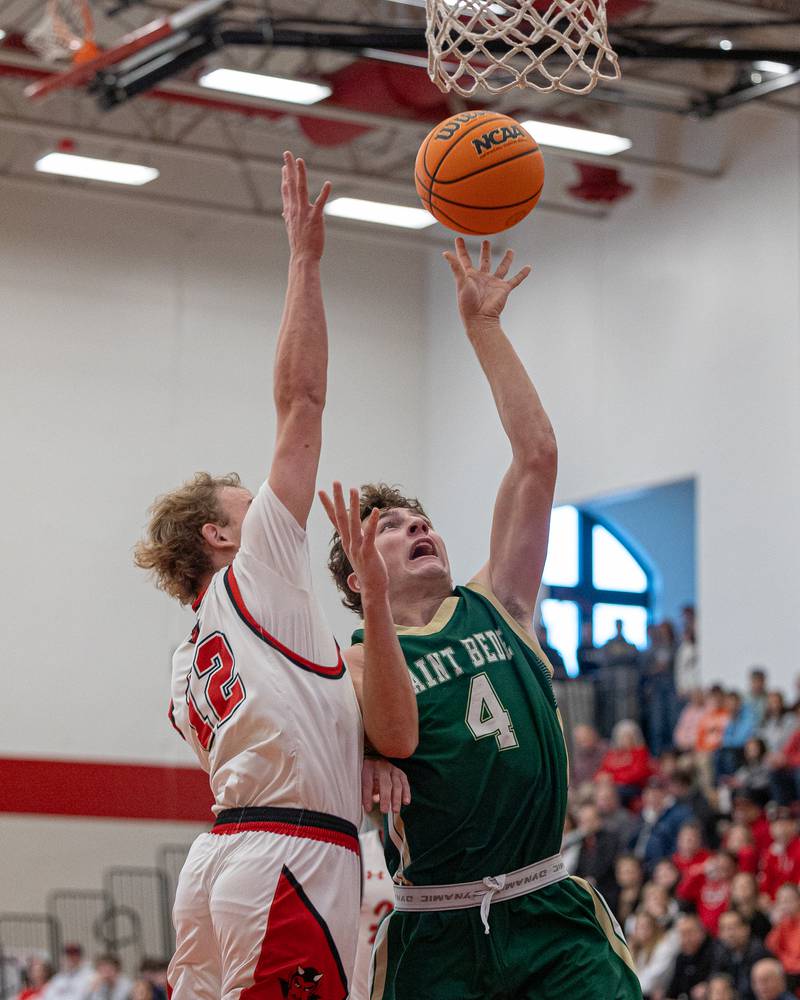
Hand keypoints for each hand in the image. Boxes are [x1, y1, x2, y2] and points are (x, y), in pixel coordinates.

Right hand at [281, 150, 330, 260]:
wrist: (303, 257)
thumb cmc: (299, 245)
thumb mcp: (291, 228)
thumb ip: (289, 216)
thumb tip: (284, 211)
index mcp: (290, 211)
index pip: (286, 190)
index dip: (285, 177)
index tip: (285, 165)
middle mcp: (295, 209)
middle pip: (290, 184)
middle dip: (288, 168)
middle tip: (286, 153)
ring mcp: (304, 212)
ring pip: (301, 189)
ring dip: (300, 174)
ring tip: (299, 160)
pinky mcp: (315, 218)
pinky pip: (320, 203)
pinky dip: (324, 193)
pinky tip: (328, 183)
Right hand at [319, 482, 388, 601]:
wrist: (372, 590)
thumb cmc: (369, 572)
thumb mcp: (361, 554)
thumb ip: (358, 544)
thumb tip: (357, 538)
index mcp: (347, 542)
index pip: (335, 520)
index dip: (328, 505)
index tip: (321, 491)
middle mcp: (349, 543)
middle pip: (341, 517)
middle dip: (338, 499)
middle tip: (335, 482)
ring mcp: (357, 548)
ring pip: (353, 523)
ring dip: (353, 505)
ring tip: (353, 489)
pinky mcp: (368, 553)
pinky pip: (370, 535)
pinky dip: (372, 522)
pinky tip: (376, 510)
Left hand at [361, 757, 410, 812]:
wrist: (376, 760)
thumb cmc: (368, 774)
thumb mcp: (362, 779)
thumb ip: (365, 791)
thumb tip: (369, 805)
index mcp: (368, 767)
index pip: (368, 783)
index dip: (368, 796)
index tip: (368, 808)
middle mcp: (382, 766)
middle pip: (385, 783)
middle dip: (385, 798)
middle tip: (384, 810)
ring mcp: (393, 769)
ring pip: (397, 784)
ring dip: (397, 798)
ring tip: (395, 810)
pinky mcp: (400, 773)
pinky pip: (405, 783)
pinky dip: (406, 793)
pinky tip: (406, 802)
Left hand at [442, 237, 530, 325]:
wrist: (480, 319)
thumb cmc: (468, 303)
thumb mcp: (461, 282)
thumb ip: (455, 266)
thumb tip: (445, 253)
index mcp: (470, 276)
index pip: (464, 259)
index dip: (461, 249)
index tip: (458, 238)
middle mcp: (482, 278)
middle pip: (484, 261)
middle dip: (485, 251)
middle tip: (485, 241)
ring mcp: (494, 283)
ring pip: (502, 268)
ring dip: (507, 259)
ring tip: (510, 250)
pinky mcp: (504, 289)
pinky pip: (515, 280)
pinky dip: (522, 274)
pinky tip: (528, 267)